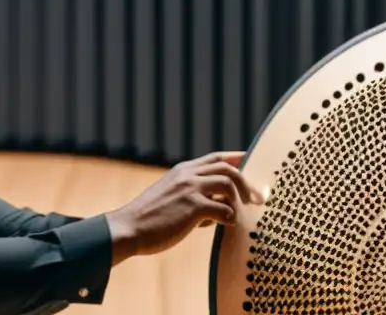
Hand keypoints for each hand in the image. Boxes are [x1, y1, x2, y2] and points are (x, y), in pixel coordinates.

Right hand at [104, 152, 263, 263]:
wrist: (129, 228)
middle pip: (227, 169)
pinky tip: (226, 225)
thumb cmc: (150, 219)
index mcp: (182, 171)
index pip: (216, 158)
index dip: (237, 158)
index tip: (252, 161)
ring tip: (241, 214)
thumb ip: (193, 196)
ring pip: (228, 184)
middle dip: (246, 182)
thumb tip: (220, 208)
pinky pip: (223, 209)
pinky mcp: (192, 207)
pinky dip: (229, 218)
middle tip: (256, 198)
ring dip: (239, 200)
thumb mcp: (170, 197)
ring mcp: (190, 189)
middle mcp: (187, 175)